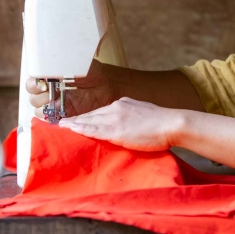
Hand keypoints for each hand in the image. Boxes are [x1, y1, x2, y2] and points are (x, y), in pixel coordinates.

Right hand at [27, 58, 117, 118]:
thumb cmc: (90, 71)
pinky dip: (51, 115)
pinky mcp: (62, 113)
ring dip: (44, 104)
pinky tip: (60, 108)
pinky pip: (49, 118)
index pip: (32, 83)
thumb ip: (63, 66)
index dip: (33, 84)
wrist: (105, 84)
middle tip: (50, 89)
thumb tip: (52, 69)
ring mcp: (55, 103)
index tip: (42, 82)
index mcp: (48, 78)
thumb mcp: (77, 64)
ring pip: (38, 108)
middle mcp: (48, 90)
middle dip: (39, 94)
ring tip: (57, 98)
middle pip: (32, 96)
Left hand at [58, 97, 179, 151]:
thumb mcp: (145, 114)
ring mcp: (116, 118)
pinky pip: (93, 129)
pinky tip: (70, 129)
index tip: (75, 119)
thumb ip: (133, 118)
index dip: (87, 115)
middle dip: (76, 118)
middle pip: (92, 113)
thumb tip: (128, 126)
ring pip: (89, 120)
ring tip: (61, 126)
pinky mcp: (116, 131)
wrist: (173, 124)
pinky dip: (80, 129)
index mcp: (125, 103)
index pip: (101, 110)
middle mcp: (117, 107)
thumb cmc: (164, 123)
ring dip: (74, 123)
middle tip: (61, 121)